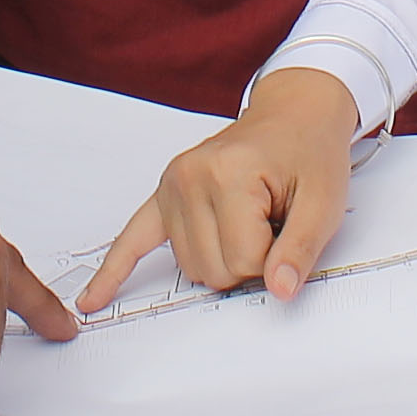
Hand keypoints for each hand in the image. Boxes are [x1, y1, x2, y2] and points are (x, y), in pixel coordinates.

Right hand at [79, 66, 361, 311]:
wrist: (294, 115)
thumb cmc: (310, 154)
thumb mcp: (324, 202)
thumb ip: (300, 249)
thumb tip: (279, 290)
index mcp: (228, 174)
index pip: (245, 260)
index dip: (276, 260)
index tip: (290, 228)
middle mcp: (189, 177)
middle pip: (213, 269)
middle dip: (249, 263)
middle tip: (272, 225)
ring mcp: (171, 184)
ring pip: (190, 267)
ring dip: (222, 259)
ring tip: (248, 220)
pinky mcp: (163, 193)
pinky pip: (132, 238)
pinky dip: (113, 272)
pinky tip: (93, 300)